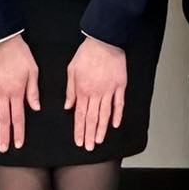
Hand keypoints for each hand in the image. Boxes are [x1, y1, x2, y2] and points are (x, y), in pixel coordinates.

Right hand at [0, 34, 39, 152]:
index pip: (18, 117)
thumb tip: (35, 107)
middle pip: (3, 119)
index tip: (18, 144)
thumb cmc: (19, 53)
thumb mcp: (33, 70)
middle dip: (4, 136)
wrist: (1, 39)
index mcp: (16, 91)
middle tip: (3, 149)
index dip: (18, 132)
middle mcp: (2, 93)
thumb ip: (33, 91)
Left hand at [66, 36, 126, 151]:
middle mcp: (96, 93)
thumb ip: (70, 90)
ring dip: (101, 129)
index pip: (80, 115)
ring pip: (105, 114)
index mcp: (83, 90)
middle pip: (92, 118)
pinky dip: (117, 115)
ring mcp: (109, 90)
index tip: (79, 141)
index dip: (79, 130)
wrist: (104, 41)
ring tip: (99, 141)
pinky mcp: (120, 86)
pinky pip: (119, 104)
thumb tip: (68, 106)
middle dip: (89, 134)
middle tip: (88, 147)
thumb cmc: (87, 54)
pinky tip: (115, 125)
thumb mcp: (72, 70)